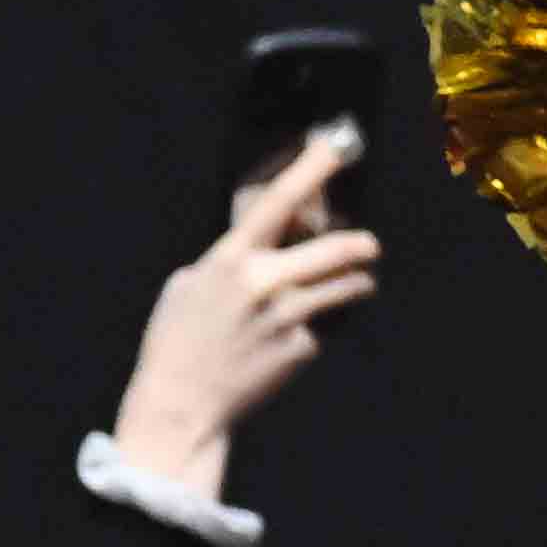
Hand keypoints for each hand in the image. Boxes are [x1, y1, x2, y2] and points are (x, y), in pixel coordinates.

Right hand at [108, 128, 379, 497]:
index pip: (278, 201)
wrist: (183, 401)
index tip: (337, 145)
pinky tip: (301, 332)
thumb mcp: (193, 281)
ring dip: (355, 283)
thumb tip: (272, 236)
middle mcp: (265, 283)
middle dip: (361, 244)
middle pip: (340, 248)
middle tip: (366, 245)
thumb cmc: (180, 337)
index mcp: (231, 258)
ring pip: (351, 286)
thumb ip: (234, 257)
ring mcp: (289, 317)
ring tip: (342, 288)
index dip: (311, 169)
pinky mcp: (305, 348)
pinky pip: (334, 322)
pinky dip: (329, 320)